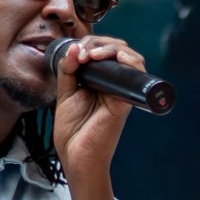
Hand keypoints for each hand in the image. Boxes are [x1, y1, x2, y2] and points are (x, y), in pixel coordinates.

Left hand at [53, 35, 144, 199]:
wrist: (75, 156)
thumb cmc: (72, 132)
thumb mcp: (65, 94)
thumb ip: (67, 70)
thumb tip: (73, 47)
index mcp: (100, 83)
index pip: (104, 52)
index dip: (92, 44)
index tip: (75, 53)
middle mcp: (114, 86)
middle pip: (118, 50)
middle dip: (100, 42)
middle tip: (82, 52)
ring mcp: (121, 93)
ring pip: (129, 57)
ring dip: (111, 48)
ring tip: (91, 55)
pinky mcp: (125, 101)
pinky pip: (134, 75)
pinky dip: (128, 60)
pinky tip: (109, 57)